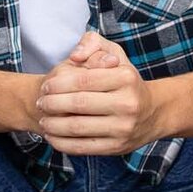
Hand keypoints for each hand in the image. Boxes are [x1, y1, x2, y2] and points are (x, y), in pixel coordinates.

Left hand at [34, 29, 158, 154]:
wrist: (152, 113)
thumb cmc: (124, 81)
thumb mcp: (114, 53)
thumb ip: (92, 44)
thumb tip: (76, 56)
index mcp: (126, 78)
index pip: (83, 80)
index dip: (58, 84)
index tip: (45, 87)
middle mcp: (127, 104)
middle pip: (78, 104)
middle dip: (52, 104)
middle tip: (40, 103)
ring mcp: (123, 128)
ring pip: (77, 128)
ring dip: (53, 125)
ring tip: (44, 120)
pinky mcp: (117, 147)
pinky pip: (82, 147)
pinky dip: (62, 143)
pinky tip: (52, 136)